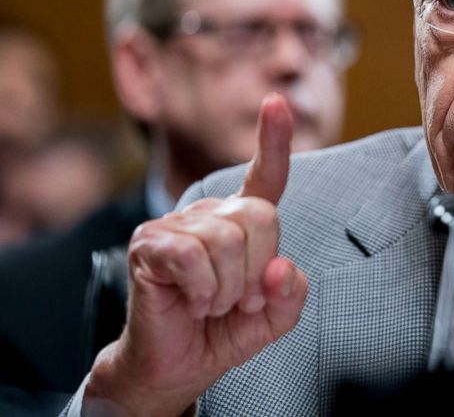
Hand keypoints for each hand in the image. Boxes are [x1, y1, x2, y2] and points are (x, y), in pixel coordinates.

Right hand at [86, 93, 308, 416]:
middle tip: (240, 299)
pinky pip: (192, 256)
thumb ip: (291, 293)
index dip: (273, 140)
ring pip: (227, 240)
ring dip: (229, 288)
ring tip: (213, 303)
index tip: (275, 102)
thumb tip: (280, 267)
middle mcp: (210, 214)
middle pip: (260, 216)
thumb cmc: (222, 331)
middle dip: (258, 269)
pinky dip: (203, 289)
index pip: (264, 176)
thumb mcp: (272, 317)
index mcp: (242, 223)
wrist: (176, 367)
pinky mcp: (149, 244)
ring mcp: (176, 225)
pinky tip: (194, 301)